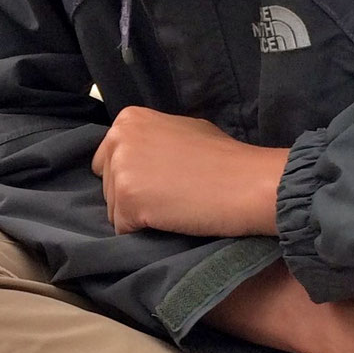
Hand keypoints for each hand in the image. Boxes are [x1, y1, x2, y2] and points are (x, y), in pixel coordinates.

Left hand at [91, 107, 287, 236]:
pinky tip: (170, 220)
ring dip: (138, 216)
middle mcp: (119, 139)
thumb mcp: (182, 130)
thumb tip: (136, 157)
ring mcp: (121, 170)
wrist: (247, 183)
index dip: (134, 176)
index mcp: (129, 119)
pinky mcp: (128, 201)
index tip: (160, 181)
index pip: (108, 158)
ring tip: (173, 206)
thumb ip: (152, 138)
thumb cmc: (223, 158)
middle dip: (131, 196)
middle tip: (169, 196)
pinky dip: (143, 233)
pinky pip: (123, 229)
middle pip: (107, 184)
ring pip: (113, 209)